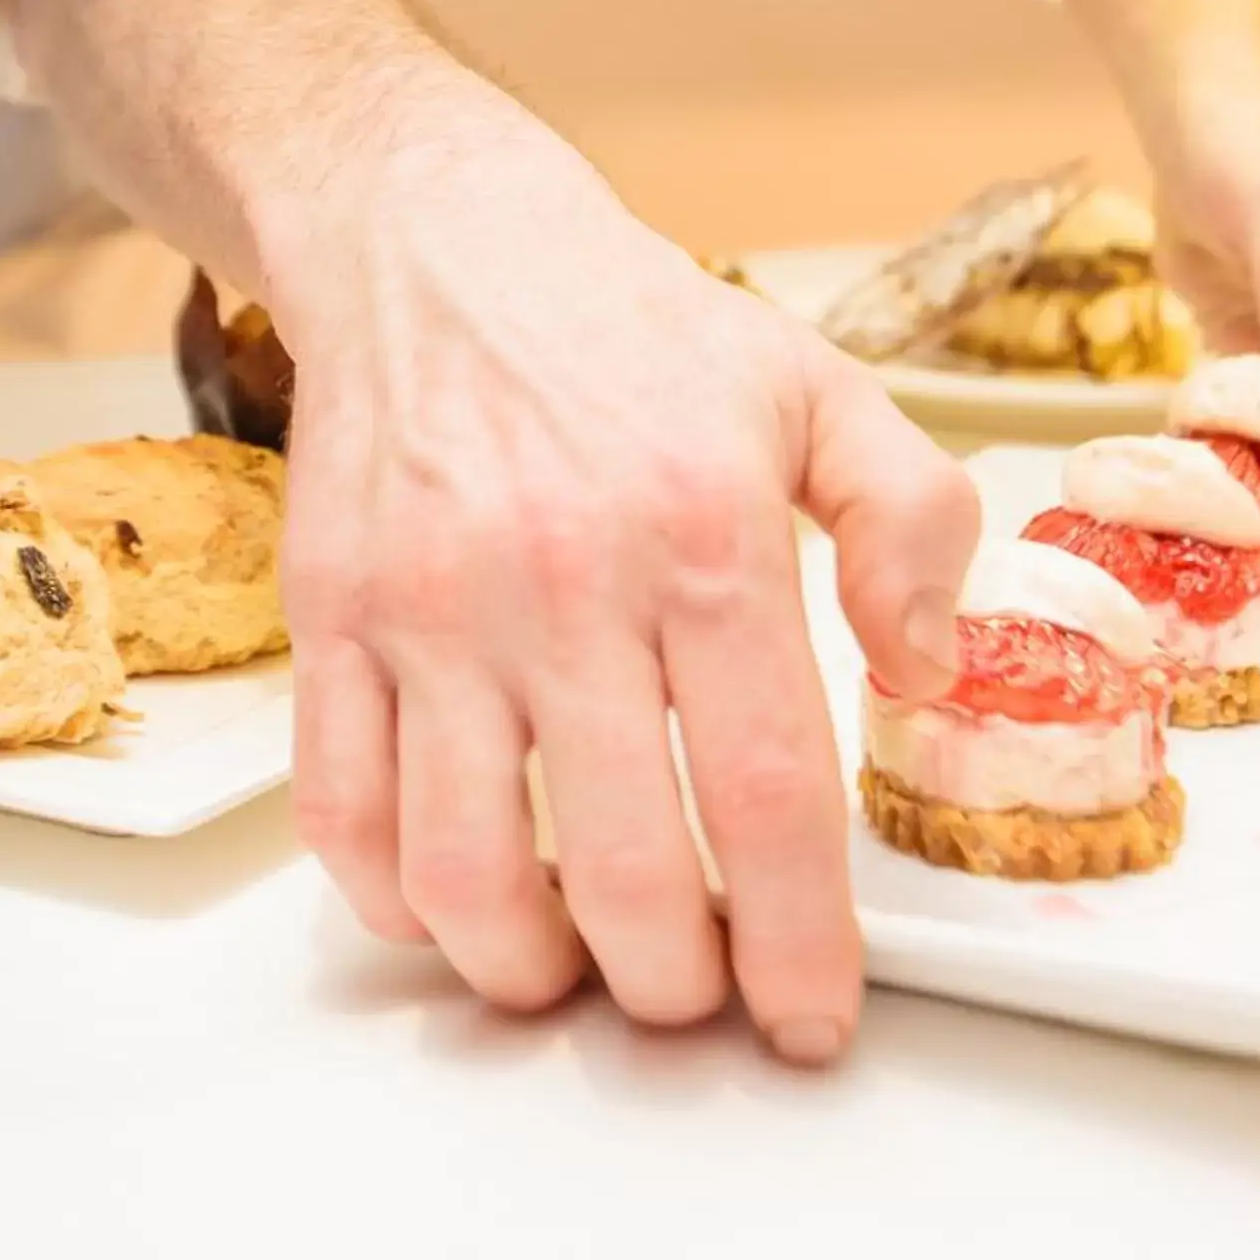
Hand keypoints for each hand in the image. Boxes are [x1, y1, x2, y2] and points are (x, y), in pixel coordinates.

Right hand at [268, 86, 980, 1058]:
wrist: (441, 243)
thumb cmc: (634, 329)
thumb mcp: (818, 388)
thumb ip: (912, 521)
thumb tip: (928, 672)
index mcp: (704, 534)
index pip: (765, 794)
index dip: (798, 942)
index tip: (813, 1016)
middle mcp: (563, 580)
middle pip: (619, 868)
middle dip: (672, 985)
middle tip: (695, 995)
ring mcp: (431, 606)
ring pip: (464, 869)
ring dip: (528, 969)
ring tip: (574, 968)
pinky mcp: (331, 614)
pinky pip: (340, 810)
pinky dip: (394, 899)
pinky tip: (451, 897)